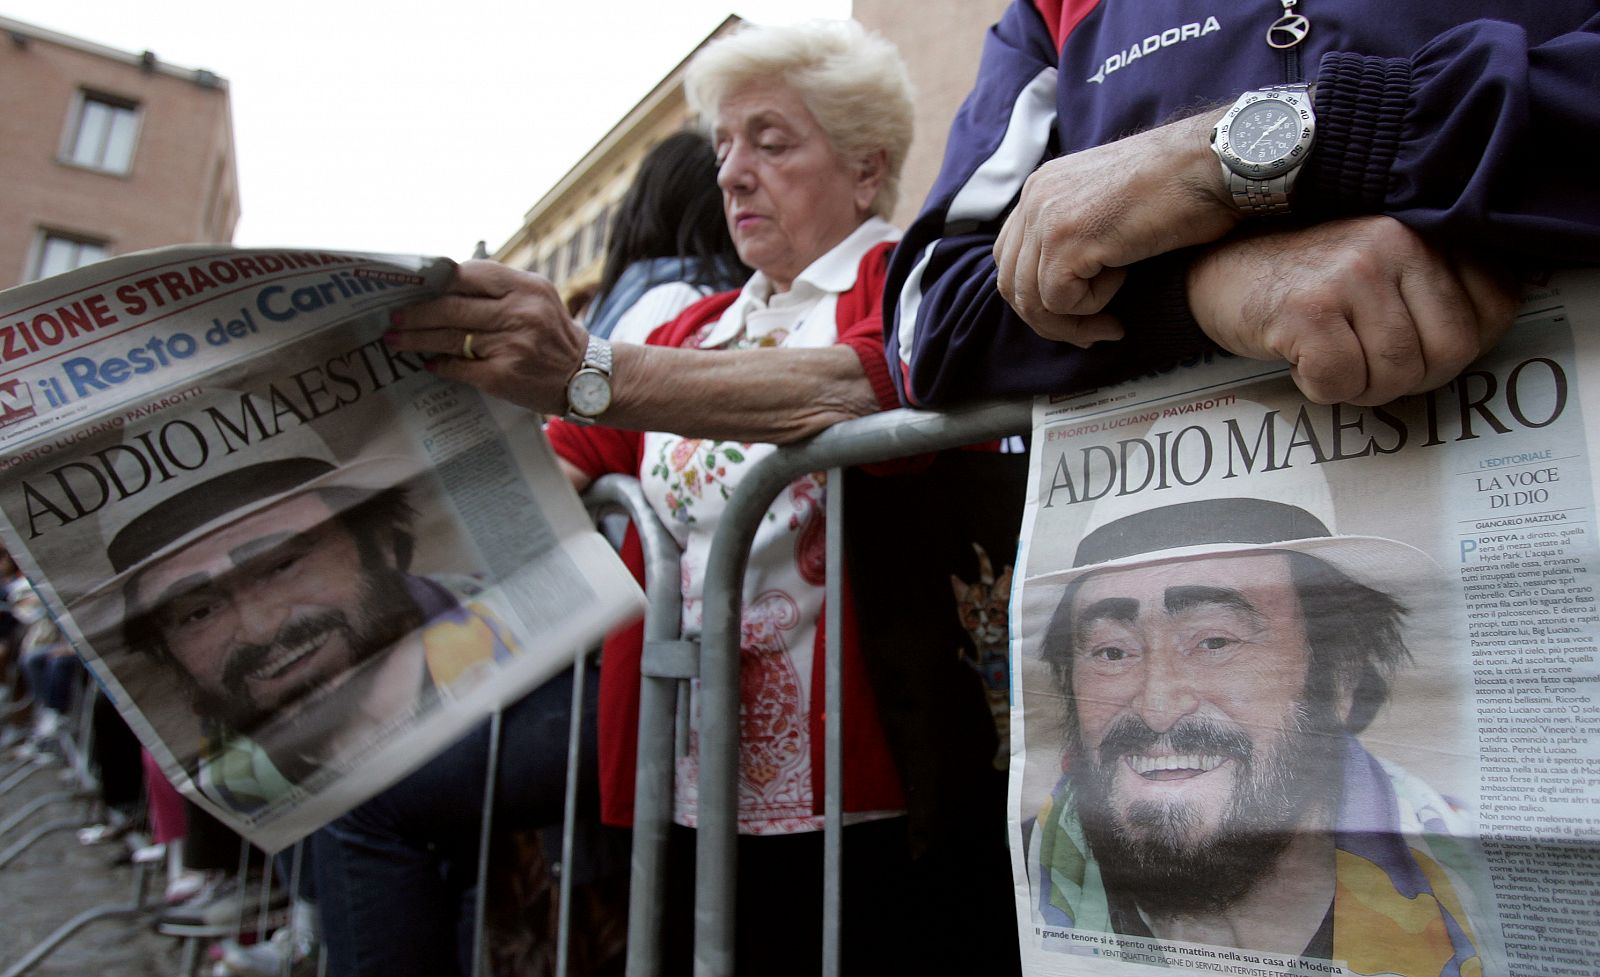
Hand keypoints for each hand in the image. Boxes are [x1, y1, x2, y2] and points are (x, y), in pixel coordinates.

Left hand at [383, 260, 587, 413]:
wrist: (588, 378)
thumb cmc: (554, 336)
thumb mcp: (538, 298)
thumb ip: (499, 288)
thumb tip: (444, 286)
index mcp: (527, 287)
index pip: (469, 274)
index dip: (436, 281)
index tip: (413, 286)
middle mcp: (519, 313)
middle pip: (451, 307)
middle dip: (415, 313)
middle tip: (392, 317)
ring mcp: (511, 345)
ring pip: (449, 337)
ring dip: (416, 339)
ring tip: (396, 339)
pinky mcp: (503, 375)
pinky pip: (458, 367)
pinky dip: (439, 364)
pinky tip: (428, 362)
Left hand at [993, 111, 1238, 345]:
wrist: (1214, 163)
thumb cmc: (1181, 187)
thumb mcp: (1110, 206)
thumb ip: (1079, 233)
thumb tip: (1065, 285)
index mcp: (1042, 187)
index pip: (1011, 259)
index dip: (1039, 297)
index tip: (1078, 316)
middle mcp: (1035, 198)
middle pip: (1013, 284)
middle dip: (1050, 321)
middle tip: (1092, 334)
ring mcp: (1046, 218)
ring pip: (1033, 301)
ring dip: (1073, 323)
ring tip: (1110, 324)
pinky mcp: (1066, 240)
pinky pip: (1060, 301)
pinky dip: (1092, 307)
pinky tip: (1125, 280)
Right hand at [1186, 216, 1519, 404]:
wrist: (1214, 271)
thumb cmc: (1304, 281)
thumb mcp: (1384, 268)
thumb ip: (1437, 289)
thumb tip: (1476, 341)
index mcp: (1425, 229)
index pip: (1495, 308)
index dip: (1456, 348)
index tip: (1412, 344)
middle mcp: (1396, 241)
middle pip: (1451, 351)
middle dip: (1410, 378)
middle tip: (1367, 363)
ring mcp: (1351, 273)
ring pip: (1397, 374)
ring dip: (1361, 387)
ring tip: (1331, 358)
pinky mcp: (1308, 310)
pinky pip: (1342, 383)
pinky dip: (1320, 388)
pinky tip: (1300, 360)